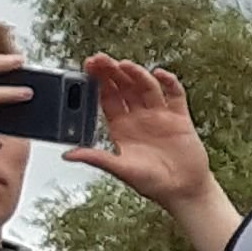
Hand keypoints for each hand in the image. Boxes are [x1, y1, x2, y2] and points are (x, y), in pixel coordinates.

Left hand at [71, 58, 241, 250]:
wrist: (183, 191)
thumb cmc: (152, 183)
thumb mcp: (120, 169)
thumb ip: (97, 158)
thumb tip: (68, 154)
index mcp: (120, 127)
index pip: (105, 97)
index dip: (97, 81)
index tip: (88, 67)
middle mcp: (138, 117)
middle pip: (124, 87)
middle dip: (112, 72)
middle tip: (102, 59)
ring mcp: (159, 116)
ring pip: (146, 87)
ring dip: (136, 74)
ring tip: (125, 65)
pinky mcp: (180, 118)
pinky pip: (175, 95)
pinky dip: (169, 83)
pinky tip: (160, 74)